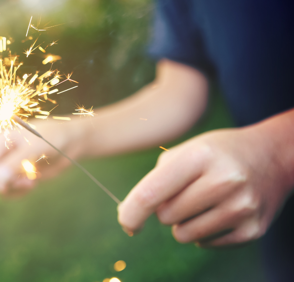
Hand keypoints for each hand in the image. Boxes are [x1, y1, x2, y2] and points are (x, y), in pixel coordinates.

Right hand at [0, 119, 84, 196]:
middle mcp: (4, 153)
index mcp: (2, 141)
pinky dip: (19, 191)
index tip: (3, 186)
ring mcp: (12, 165)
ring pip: (0, 185)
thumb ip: (15, 162)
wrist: (71, 142)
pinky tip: (33, 184)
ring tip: (30, 184)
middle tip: (23, 184)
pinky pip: (12, 190)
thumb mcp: (34, 148)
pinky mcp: (21, 176)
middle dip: (3, 184)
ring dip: (13, 189)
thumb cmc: (52, 138)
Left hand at [118, 127, 293, 246]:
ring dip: (183, 222)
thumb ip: (155, 179)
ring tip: (202, 201)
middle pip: (166, 216)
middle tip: (186, 192)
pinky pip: (206, 243)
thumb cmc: (216, 154)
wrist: (272, 156)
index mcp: (200, 156)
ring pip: (183, 234)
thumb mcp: (186, 151)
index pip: (152, 193)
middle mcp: (224, 181)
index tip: (125, 222)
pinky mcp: (252, 229)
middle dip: (166, 208)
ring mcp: (241, 207)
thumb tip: (129, 215)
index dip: (131, 212)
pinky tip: (219, 211)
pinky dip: (204, 232)